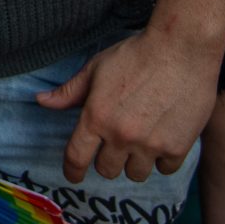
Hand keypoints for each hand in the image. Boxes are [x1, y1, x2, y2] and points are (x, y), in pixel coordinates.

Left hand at [37, 28, 218, 184]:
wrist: (182, 48)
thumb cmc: (136, 54)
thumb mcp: (96, 68)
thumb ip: (70, 91)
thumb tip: (42, 101)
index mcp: (96, 117)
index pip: (76, 157)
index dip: (72, 171)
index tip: (74, 175)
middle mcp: (121, 135)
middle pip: (107, 170)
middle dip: (108, 160)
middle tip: (116, 144)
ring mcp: (150, 144)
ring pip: (135, 174)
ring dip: (135, 162)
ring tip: (140, 142)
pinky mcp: (178, 146)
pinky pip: (165, 169)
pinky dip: (163, 159)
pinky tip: (163, 140)